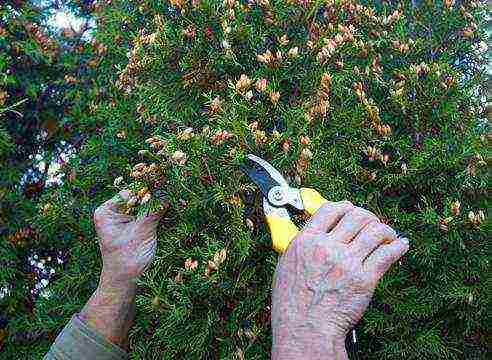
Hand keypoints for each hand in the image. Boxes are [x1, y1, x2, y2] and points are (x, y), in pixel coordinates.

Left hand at [77, 190, 161, 347]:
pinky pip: (151, 214)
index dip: (150, 187)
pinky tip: (175, 209)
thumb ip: (154, 210)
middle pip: (140, 197)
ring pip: (148, 205)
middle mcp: (115, 212)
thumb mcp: (142, 232)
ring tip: (178, 198)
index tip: (168, 182)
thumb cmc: (127, 260)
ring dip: (162, 204)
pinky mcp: (138, 227)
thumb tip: (167, 190)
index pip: (132, 191)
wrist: (126, 285)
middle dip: (157, 195)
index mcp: (107, 211)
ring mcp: (127, 220)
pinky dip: (162, 213)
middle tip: (176, 190)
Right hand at [271, 201, 408, 358]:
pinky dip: (398, 246)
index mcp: (306, 241)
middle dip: (368, 217)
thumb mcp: (286, 265)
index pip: (330, 209)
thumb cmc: (292, 303)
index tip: (351, 210)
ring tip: (388, 235)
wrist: (305, 328)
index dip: (345, 206)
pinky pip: (388, 254)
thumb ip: (301, 245)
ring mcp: (347, 262)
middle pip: (357, 215)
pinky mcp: (365, 279)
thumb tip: (313, 234)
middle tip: (372, 223)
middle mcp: (327, 247)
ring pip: (375, 231)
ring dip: (386, 230)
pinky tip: (401, 245)